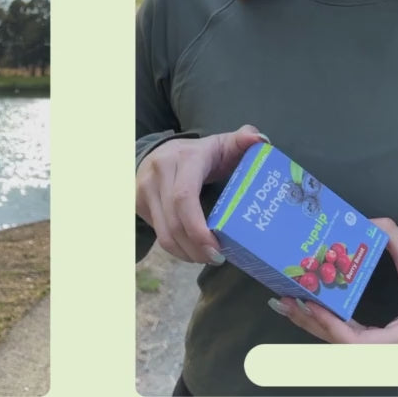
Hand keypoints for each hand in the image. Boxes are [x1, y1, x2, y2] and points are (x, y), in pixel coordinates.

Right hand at [136, 125, 267, 264]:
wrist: (158, 151)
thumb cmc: (200, 154)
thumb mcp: (222, 144)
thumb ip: (243, 140)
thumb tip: (259, 139)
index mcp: (184, 159)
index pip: (184, 198)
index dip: (198, 228)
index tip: (217, 247)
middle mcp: (159, 172)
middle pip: (174, 222)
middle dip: (196, 247)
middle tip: (218, 259)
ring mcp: (144, 189)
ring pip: (163, 234)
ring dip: (186, 253)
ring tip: (206, 258)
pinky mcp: (137, 203)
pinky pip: (158, 234)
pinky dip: (177, 248)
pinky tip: (192, 251)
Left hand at [270, 218, 397, 343]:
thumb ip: (396, 240)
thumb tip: (370, 221)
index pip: (359, 342)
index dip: (331, 326)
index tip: (311, 305)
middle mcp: (389, 352)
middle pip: (339, 345)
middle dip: (310, 322)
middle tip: (285, 300)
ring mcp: (381, 352)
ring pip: (337, 345)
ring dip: (310, 324)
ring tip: (285, 303)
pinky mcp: (374, 346)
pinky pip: (343, 340)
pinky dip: (322, 325)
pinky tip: (302, 310)